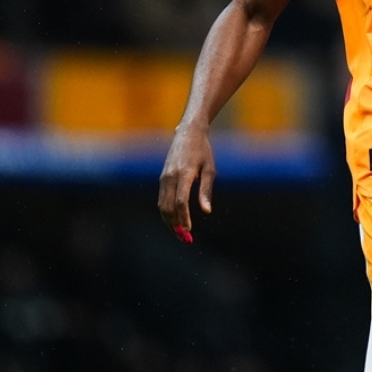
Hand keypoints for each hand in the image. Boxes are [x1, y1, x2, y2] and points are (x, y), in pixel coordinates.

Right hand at [158, 123, 214, 239]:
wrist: (187, 133)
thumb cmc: (203, 151)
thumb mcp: (210, 169)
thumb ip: (206, 191)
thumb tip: (206, 211)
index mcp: (185, 174)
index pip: (181, 201)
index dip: (184, 218)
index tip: (189, 230)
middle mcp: (171, 176)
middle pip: (168, 207)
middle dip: (175, 224)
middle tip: (185, 238)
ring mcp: (164, 178)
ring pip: (162, 205)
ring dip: (169, 221)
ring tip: (180, 232)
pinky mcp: (162, 178)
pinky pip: (162, 199)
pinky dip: (167, 212)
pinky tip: (175, 219)